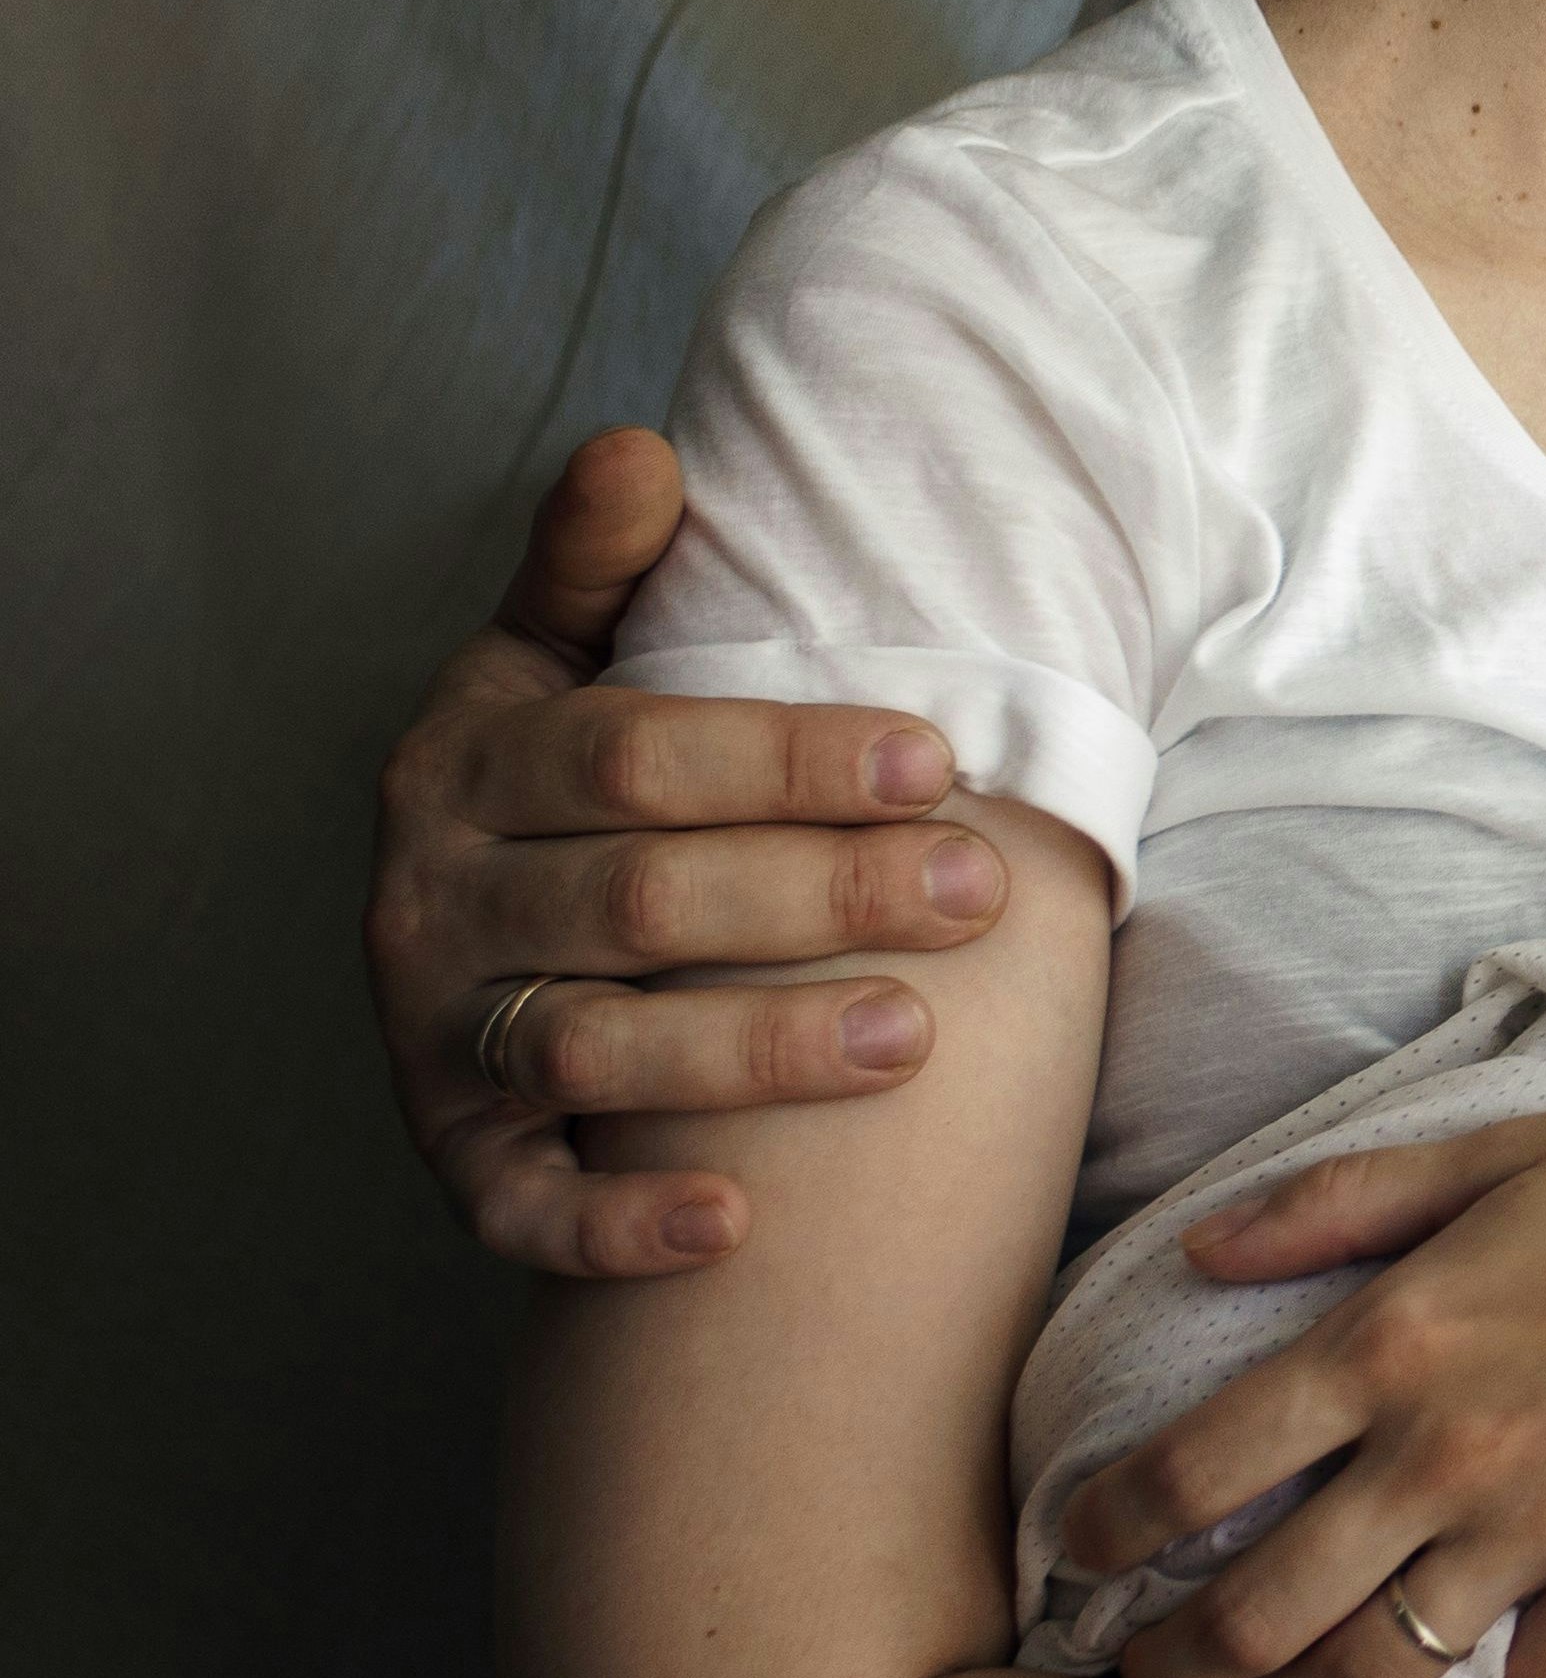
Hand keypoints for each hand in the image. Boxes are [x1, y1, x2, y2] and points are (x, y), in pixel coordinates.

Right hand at [364, 428, 1007, 1274]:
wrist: (457, 936)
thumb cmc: (553, 787)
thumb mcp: (550, 663)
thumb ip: (594, 566)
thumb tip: (644, 450)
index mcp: (464, 764)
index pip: (640, 757)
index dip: (791, 757)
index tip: (943, 757)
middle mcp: (430, 901)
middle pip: (643, 900)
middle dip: (823, 894)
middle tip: (983, 891)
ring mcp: (435, 1036)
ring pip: (596, 1052)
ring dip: (756, 1051)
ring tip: (913, 1035)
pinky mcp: (452, 1157)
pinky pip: (518, 1211)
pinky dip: (615, 1227)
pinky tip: (736, 1228)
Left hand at [1059, 1076, 1545, 1677]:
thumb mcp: (1502, 1143)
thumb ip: (1342, 1199)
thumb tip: (1201, 1243)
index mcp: (1394, 1338)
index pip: (1198, 1462)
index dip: (1113, 1524)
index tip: (1077, 1553)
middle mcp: (1443, 1458)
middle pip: (1260, 1610)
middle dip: (1176, 1667)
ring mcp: (1536, 1534)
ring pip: (1370, 1674)